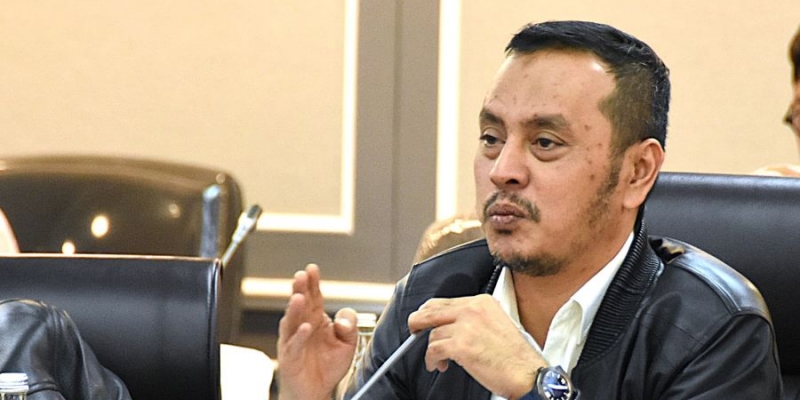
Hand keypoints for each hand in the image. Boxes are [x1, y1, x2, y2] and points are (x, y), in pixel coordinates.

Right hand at [277, 264, 357, 399]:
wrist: (316, 391)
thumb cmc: (327, 366)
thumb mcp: (348, 344)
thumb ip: (350, 327)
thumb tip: (345, 318)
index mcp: (316, 319)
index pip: (314, 296)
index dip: (313, 282)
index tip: (312, 269)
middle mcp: (303, 326)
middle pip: (300, 304)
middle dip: (300, 289)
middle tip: (301, 276)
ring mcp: (294, 341)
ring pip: (292, 321)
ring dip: (295, 309)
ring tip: (299, 297)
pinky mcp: (290, 357)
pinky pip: (294, 345)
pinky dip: (300, 336)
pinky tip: (306, 327)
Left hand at [408, 294, 545, 399]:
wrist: (527, 373)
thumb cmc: (515, 355)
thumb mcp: (497, 323)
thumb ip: (473, 319)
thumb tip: (449, 325)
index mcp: (482, 302)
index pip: (444, 302)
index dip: (430, 313)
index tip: (425, 322)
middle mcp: (472, 309)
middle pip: (431, 310)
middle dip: (418, 322)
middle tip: (415, 332)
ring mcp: (465, 326)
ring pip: (432, 334)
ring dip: (431, 349)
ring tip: (438, 360)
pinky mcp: (460, 345)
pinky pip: (433, 349)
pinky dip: (432, 359)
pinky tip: (438, 365)